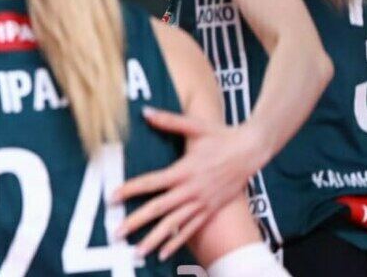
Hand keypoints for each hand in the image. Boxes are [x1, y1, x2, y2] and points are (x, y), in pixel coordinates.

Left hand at [114, 107, 263, 259]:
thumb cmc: (222, 136)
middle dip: (137, 221)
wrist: (252, 150)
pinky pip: (191, 229)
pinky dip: (177, 242)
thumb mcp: (195, 126)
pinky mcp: (211, 209)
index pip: (152, 182)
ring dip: (155, 239)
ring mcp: (202, 202)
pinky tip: (163, 254)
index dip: (131, 189)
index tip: (113, 196)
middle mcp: (192, 190)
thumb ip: (168, 120)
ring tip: (137, 252)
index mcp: (185, 170)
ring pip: (175, 225)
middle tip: (117, 232)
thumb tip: (145, 111)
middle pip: (160, 208)